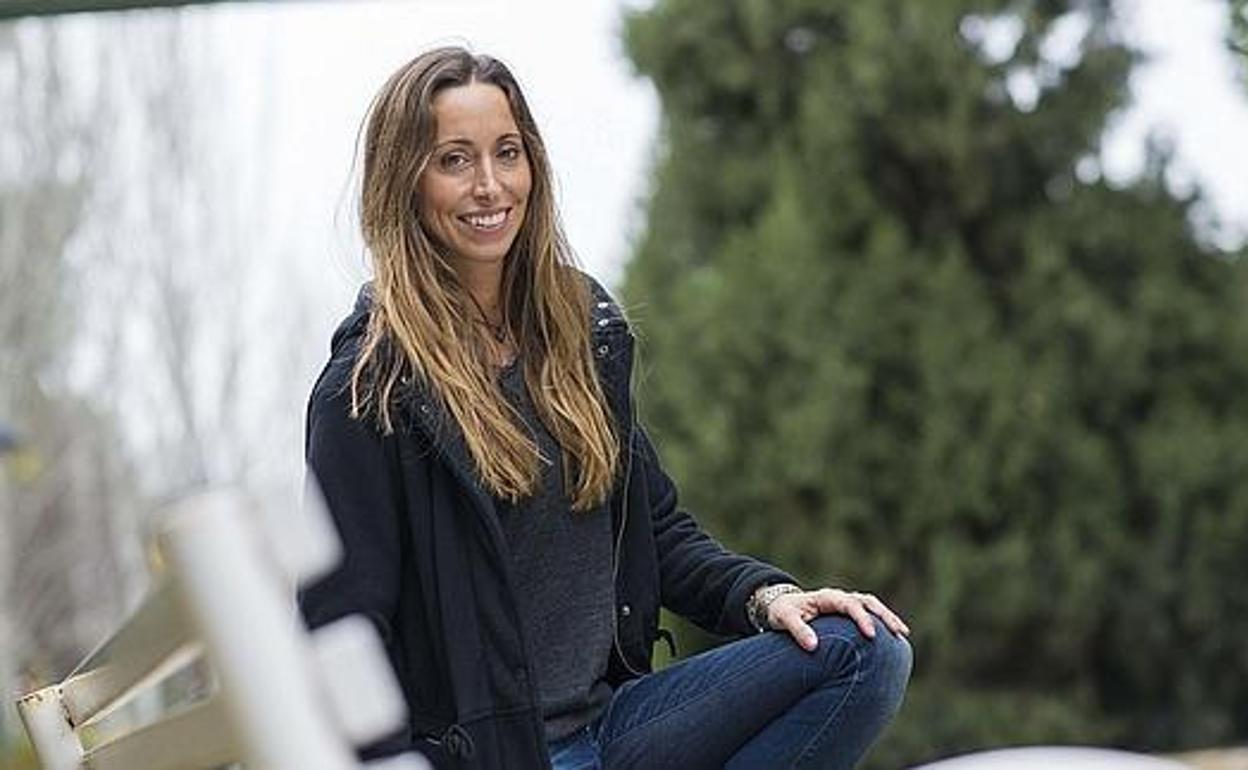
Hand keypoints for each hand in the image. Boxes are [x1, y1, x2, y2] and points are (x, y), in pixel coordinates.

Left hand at [767, 588, 909, 650]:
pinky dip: (882, 622)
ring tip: (902, 633)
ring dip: (887, 617)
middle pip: (867, 601)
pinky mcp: (848, 612)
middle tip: (898, 632)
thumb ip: (797, 630)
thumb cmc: (784, 612)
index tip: (870, 636)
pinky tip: (893, 637)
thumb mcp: (785, 619)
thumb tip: (814, 647)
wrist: (782, 606)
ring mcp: (846, 603)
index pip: (849, 604)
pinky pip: (869, 613)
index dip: (861, 618)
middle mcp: (839, 598)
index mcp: (827, 597)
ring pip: (872, 605)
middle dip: (884, 616)